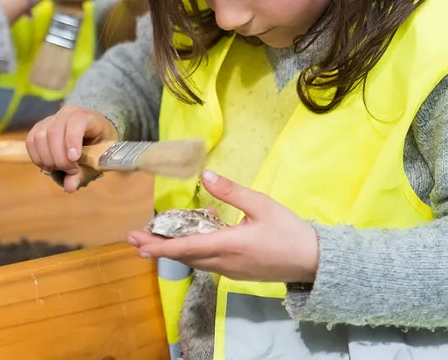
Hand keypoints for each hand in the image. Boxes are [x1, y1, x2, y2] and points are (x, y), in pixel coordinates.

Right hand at [25, 105, 118, 191]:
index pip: (76, 121)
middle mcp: (66, 114)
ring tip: (60, 168)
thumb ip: (84, 172)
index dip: (72, 139)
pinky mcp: (38, 128)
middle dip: (60, 157)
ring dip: (48, 158)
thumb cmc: (98, 146)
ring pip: (39, 137)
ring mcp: (50, 119)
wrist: (92, 135)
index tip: (74, 159)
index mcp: (87, 116)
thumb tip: (69, 187)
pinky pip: (30, 141)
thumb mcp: (98, 159)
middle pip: (54, 132)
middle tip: (71, 170)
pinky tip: (49, 165)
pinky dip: (37, 157)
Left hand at [127, 170, 320, 282]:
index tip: (139, 245)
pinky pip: (207, 262)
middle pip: (184, 256)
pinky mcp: (236, 272)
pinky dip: (192, 250)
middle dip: (158, 247)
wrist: (313, 261)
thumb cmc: (289, 231)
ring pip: (194, 261)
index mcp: (229, 245)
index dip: (160, 247)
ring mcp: (230, 270)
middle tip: (133, 238)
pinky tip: (191, 237)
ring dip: (173, 249)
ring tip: (154, 237)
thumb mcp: (261, 204)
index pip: (186, 248)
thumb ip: (232, 191)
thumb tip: (206, 175)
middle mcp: (224, 262)